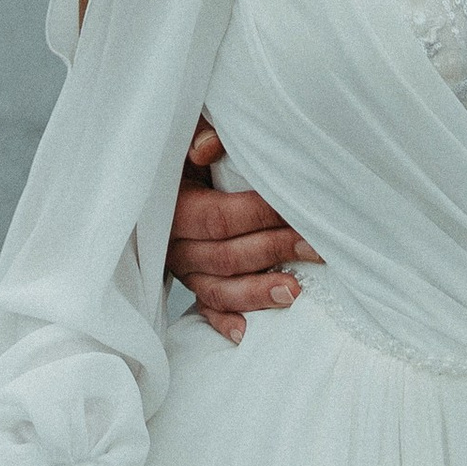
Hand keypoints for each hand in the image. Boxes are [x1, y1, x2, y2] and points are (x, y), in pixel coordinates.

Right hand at [165, 118, 318, 340]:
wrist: (147, 167)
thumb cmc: (179, 145)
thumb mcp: (183, 131)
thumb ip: (199, 132)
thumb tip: (208, 148)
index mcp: (174, 205)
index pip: (221, 218)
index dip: (262, 216)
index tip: (304, 210)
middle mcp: (173, 242)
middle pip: (226, 255)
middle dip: (274, 251)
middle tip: (318, 248)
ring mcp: (178, 266)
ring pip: (216, 289)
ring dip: (255, 293)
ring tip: (293, 294)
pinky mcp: (184, 279)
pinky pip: (202, 306)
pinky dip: (221, 321)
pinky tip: (245, 334)